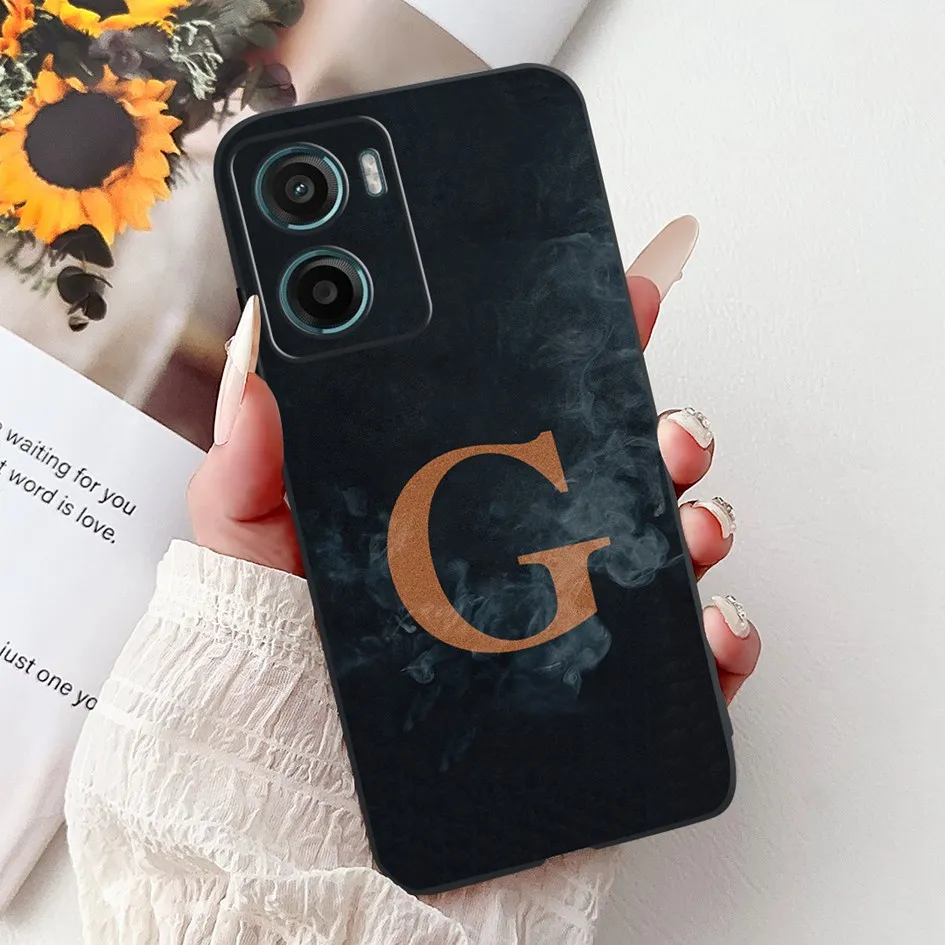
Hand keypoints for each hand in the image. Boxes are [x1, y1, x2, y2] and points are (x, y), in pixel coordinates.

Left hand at [188, 218, 759, 701]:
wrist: (310, 824)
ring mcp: (567, 631)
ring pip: (662, 556)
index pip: (530, 414)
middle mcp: (520, 561)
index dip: (582, 353)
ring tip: (690, 516)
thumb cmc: (278, 690)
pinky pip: (682, 670)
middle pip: (614, 476)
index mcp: (453, 510)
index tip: (621, 301)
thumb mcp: (248, 560)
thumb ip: (250, 470)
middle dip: (658, 432)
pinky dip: (717, 642)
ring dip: (697, 521)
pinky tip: (711, 622)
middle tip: (662, 423)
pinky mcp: (600, 711)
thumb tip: (261, 368)